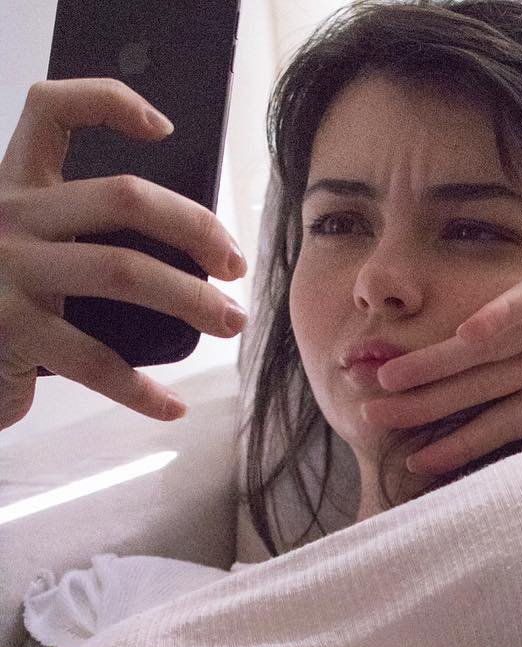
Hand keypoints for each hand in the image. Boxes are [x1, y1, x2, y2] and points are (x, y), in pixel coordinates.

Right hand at [0, 78, 246, 431]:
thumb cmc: (4, 310)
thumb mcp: (29, 253)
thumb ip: (79, 237)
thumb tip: (184, 253)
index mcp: (15, 187)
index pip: (51, 110)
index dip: (108, 102)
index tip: (165, 127)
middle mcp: (9, 217)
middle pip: (122, 196)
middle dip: (194, 227)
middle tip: (234, 264)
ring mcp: (9, 272)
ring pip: (124, 270)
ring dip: (192, 298)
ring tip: (230, 322)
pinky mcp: (12, 329)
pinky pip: (96, 359)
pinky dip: (142, 389)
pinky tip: (172, 406)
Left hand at [363, 216, 521, 475]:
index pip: (501, 421)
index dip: (459, 441)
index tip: (417, 464)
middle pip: (475, 386)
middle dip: (424, 404)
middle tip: (369, 420)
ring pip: (483, 346)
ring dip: (438, 363)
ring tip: (389, 381)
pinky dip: (501, 317)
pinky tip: (466, 336)